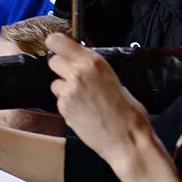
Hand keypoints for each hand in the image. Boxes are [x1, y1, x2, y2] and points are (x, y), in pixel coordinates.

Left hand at [46, 34, 154, 172]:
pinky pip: (59, 100)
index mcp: (94, 62)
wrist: (128, 139)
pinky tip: (83, 112)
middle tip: (74, 79)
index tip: (58, 48)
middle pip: (53, 61)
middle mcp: (78, 73)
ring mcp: (69, 91)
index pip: (58, 41)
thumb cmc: (129, 112)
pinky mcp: (63, 108)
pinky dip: (68, 105)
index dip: (56, 45)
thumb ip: (93, 69)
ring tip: (83, 100)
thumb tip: (79, 64)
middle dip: (61, 69)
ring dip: (64, 89)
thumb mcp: (113, 79)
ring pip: (55, 83)